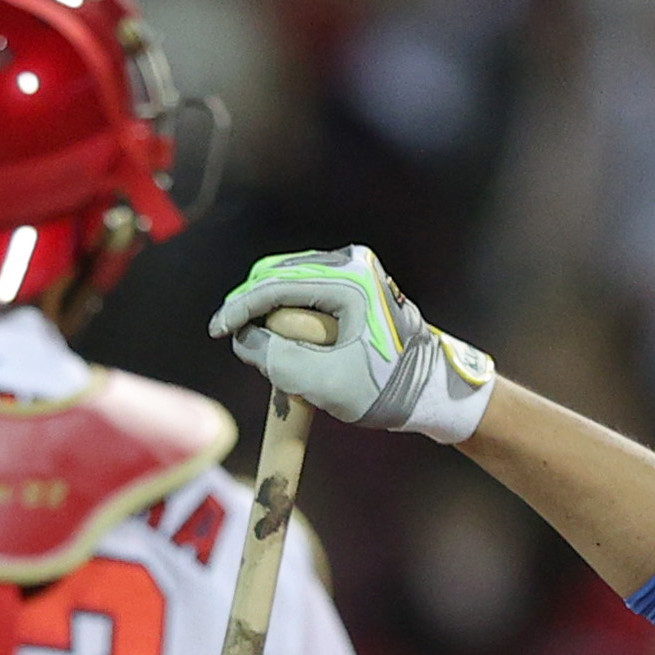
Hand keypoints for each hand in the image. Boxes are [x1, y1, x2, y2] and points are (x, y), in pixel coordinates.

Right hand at [211, 248, 495, 443]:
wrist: (436, 392)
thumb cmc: (389, 390)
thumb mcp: (328, 384)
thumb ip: (280, 361)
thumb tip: (244, 339)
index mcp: (349, 279)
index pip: (276, 284)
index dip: (240, 308)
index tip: (218, 332)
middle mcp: (353, 263)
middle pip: (279, 273)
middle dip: (251, 304)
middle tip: (232, 337)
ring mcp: (356, 270)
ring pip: (290, 279)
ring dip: (267, 307)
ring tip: (252, 339)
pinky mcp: (357, 284)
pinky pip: (307, 288)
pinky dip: (287, 308)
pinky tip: (276, 333)